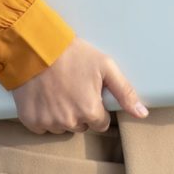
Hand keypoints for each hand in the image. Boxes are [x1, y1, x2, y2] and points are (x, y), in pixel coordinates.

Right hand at [11, 37, 148, 134]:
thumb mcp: (105, 66)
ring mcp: (49, 123)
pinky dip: (44, 114)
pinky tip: (45, 95)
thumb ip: (125, 92)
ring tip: (59, 88)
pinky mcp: (31, 121)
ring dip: (62, 113)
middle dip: (80, 110)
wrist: (38, 47)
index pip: (100, 123)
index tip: (90, 92)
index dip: (97, 107)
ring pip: (62, 127)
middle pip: (81, 125)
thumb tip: (143, 113)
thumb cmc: (73, 54)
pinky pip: (42, 126)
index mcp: (89, 111)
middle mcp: (69, 122)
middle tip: (74, 87)